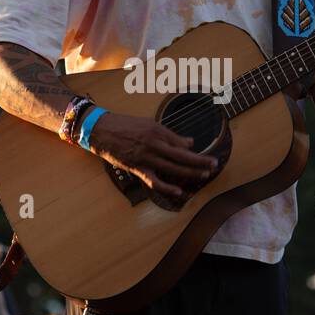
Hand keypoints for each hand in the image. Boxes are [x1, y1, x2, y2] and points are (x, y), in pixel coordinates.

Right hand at [87, 112, 217, 198]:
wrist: (100, 130)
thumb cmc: (124, 125)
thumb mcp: (148, 123)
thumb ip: (168, 134)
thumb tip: (188, 142)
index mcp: (157, 131)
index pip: (181, 143)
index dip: (195, 151)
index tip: (207, 155)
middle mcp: (154, 144)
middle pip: (182, 155)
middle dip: (200, 161)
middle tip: (214, 165)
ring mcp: (146, 157)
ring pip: (172, 167)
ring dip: (189, 172)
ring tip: (204, 175)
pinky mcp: (137, 168)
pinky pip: (154, 180)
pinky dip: (167, 187)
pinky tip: (179, 191)